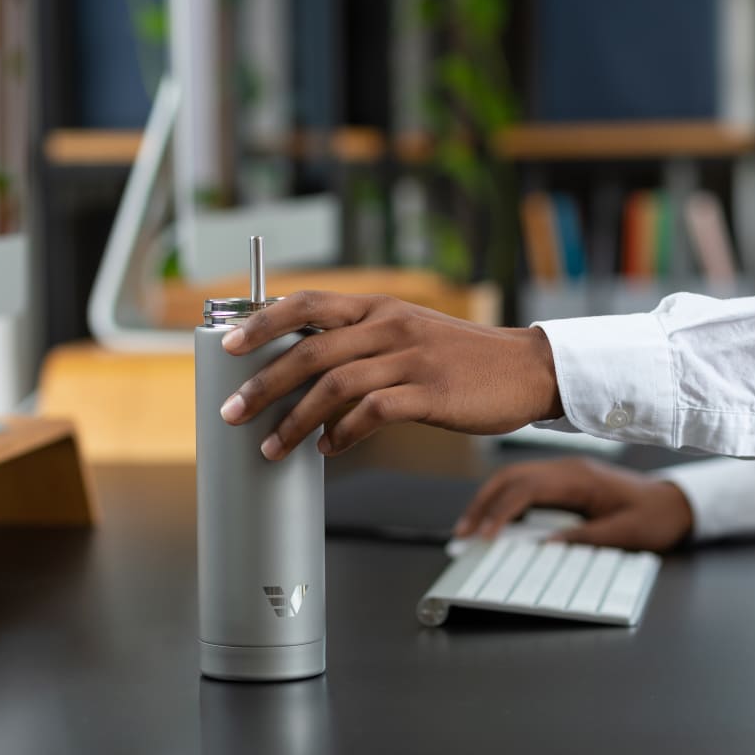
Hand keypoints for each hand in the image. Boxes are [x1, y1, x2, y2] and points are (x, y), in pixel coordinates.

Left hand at [219, 292, 561, 459]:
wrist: (526, 369)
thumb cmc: (460, 358)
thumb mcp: (407, 333)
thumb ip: (360, 344)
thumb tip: (303, 375)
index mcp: (377, 307)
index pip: (306, 304)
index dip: (262, 323)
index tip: (228, 346)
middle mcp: (389, 325)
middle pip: (310, 350)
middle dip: (263, 383)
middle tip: (233, 412)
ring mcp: (411, 358)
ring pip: (334, 385)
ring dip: (295, 420)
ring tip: (272, 447)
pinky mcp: (431, 393)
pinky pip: (373, 414)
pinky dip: (343, 434)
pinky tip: (329, 449)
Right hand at [455, 457, 693, 551]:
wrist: (677, 503)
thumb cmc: (656, 517)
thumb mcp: (624, 534)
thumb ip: (584, 538)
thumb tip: (544, 545)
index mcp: (579, 478)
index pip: (527, 489)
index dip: (500, 512)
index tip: (485, 537)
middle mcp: (567, 469)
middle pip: (511, 477)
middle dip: (483, 503)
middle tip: (463, 533)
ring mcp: (565, 472)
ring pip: (514, 478)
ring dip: (489, 500)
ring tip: (471, 527)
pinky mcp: (565, 481)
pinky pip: (526, 486)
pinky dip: (505, 501)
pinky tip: (496, 520)